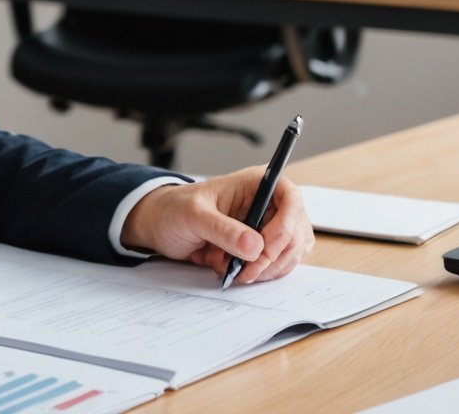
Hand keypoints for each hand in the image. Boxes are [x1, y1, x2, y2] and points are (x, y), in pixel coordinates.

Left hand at [119, 170, 313, 285]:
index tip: (265, 248)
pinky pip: (278, 266)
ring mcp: (269, 227)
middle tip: (244, 270)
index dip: (286, 225)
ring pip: (290, 254)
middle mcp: (269, 204)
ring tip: (230, 266)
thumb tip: (255, 246)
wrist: (163, 226)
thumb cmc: (175, 210)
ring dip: (264, 268)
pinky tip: (235, 270)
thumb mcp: (193, 216)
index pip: (291, 198)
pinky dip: (260, 274)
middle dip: (272, 257)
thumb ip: (222, 229)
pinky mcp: (264, 248)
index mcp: (256, 183)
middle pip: (296, 233)